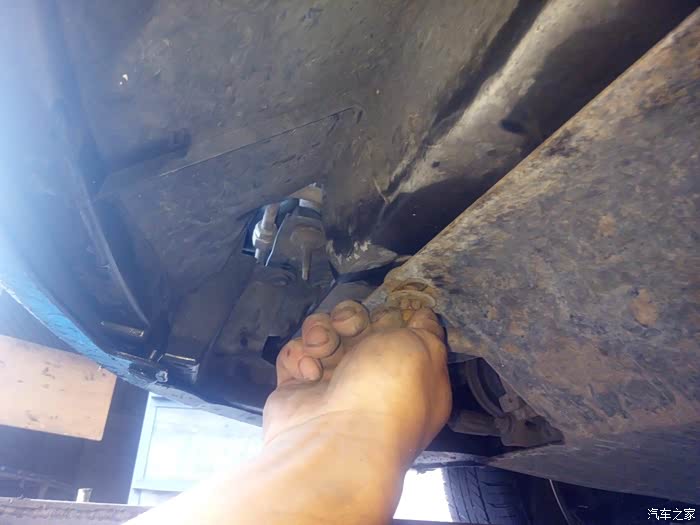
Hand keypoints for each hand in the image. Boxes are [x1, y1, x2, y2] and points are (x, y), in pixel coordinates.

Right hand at [263, 300, 451, 463]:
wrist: (337, 439)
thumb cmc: (387, 394)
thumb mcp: (426, 349)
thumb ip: (427, 328)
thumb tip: (424, 316)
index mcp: (407, 371)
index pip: (397, 328)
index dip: (389, 312)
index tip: (385, 309)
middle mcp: (370, 379)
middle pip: (356, 325)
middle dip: (351, 317)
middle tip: (350, 328)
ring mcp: (332, 385)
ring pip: (322, 333)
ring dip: (322, 332)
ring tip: (322, 349)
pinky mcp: (297, 389)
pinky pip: (294, 353)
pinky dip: (298, 355)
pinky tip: (309, 373)